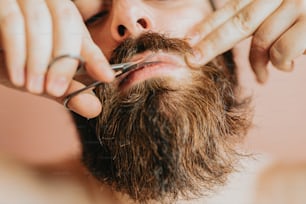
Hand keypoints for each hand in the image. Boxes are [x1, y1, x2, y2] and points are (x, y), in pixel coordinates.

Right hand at [0, 0, 114, 117]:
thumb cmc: (13, 59)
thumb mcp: (45, 76)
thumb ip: (68, 89)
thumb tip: (95, 109)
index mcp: (64, 18)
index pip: (84, 35)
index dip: (97, 57)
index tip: (108, 77)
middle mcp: (48, 3)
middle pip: (66, 23)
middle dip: (64, 61)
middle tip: (56, 90)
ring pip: (40, 23)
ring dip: (39, 61)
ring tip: (35, 88)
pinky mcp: (2, 2)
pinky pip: (12, 23)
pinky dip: (17, 54)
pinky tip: (18, 78)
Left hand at [186, 0, 305, 82]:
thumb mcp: (286, 7)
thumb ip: (261, 17)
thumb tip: (237, 42)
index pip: (233, 7)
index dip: (210, 23)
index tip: (188, 39)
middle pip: (239, 21)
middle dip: (212, 42)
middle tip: (192, 59)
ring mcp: (301, 4)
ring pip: (262, 38)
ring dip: (257, 62)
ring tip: (260, 78)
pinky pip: (284, 49)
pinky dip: (280, 62)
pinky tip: (286, 68)